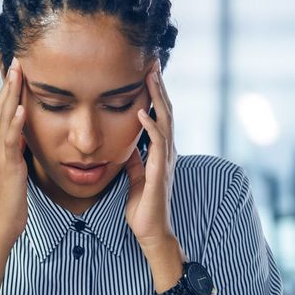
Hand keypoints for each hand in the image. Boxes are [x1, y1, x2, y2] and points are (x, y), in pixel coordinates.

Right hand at [0, 59, 29, 245]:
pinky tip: (21, 107)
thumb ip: (17, 150)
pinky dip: (15, 122)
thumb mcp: (15, 169)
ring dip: (11, 92)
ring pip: (3, 116)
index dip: (8, 87)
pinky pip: (11, 140)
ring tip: (18, 71)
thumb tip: (25, 136)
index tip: (14, 66)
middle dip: (8, 80)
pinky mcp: (7, 166)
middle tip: (14, 56)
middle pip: (0, 105)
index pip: (2, 109)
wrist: (0, 226)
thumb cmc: (11, 202)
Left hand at [125, 62, 184, 292]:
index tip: (147, 71)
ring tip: (151, 76)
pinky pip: (157, 144)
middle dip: (159, 86)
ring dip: (158, 97)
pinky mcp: (159, 172)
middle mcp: (166, 152)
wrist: (150, 232)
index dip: (155, 93)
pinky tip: (142, 111)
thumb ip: (134, 158)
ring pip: (165, 121)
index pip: (160, 115)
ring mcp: (165, 161)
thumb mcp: (134, 176)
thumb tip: (127, 143)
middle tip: (153, 62)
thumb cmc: (143, 207)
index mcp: (160, 151)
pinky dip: (150, 125)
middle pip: (166, 111)